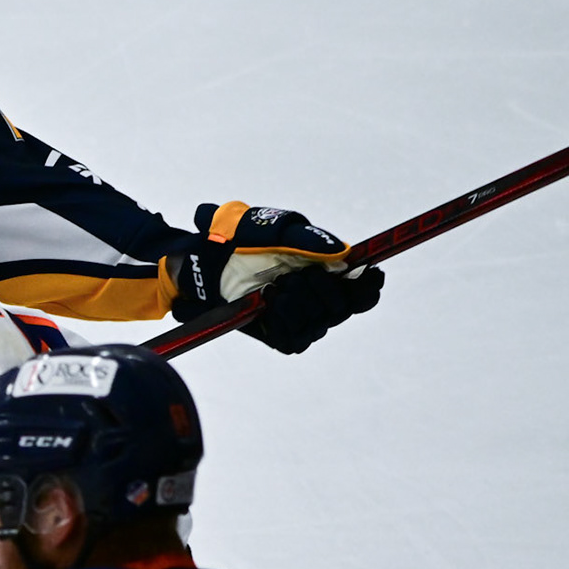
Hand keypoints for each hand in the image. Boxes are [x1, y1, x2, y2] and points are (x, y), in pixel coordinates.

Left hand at [172, 202, 384, 353]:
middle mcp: (315, 298)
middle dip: (323, 291)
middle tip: (294, 276)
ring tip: (275, 287)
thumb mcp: (270, 228)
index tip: (370, 273)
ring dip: (300, 304)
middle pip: (344, 309)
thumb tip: (342, 253)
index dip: (370, 286)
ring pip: (321, 325)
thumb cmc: (235, 238)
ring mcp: (296, 318)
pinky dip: (285, 322)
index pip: (362, 290)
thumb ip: (306, 238)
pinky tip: (269, 303)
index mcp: (323, 272)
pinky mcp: (276, 335)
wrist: (199, 258)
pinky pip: (295, 341)